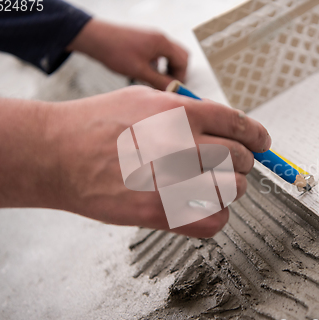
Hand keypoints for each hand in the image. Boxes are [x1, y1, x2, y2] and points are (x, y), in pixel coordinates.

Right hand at [46, 87, 270, 237]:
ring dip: (231, 189)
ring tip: (216, 184)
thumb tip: (225, 126)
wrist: (56, 154)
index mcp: (180, 113)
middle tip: (234, 165)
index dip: (258, 136)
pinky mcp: (160, 214)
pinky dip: (217, 215)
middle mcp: (181, 145)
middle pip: (242, 159)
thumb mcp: (145, 98)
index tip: (261, 144)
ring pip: (234, 190)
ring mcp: (172, 181)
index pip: (241, 124)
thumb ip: (188, 110)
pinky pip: (215, 221)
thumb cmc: (98, 124)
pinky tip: (205, 206)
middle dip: (243, 163)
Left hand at [67, 19, 187, 90]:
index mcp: (162, 43)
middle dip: (178, 72)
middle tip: (169, 85)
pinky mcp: (144, 40)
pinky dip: (160, 63)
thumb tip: (173, 90)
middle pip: (180, 56)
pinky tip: (149, 71)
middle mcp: (160, 38)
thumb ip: (159, 81)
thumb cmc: (116, 52)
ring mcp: (152, 38)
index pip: (182, 61)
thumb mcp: (140, 71)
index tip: (174, 89)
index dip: (180, 77)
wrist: (95, 38)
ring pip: (170, 54)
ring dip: (169, 68)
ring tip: (159, 80)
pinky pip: (160, 52)